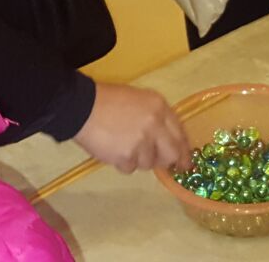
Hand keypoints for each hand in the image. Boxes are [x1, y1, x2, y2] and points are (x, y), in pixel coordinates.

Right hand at [74, 83, 188, 172]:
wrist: (82, 107)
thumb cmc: (108, 100)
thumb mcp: (139, 99)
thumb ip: (156, 117)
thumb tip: (166, 140)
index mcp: (159, 107)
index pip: (180, 133)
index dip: (184, 150)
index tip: (186, 161)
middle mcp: (155, 125)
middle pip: (172, 154)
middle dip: (167, 161)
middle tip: (162, 165)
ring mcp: (142, 142)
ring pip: (149, 164)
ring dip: (139, 160)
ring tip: (124, 146)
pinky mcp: (127, 156)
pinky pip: (131, 168)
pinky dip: (123, 163)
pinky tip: (114, 150)